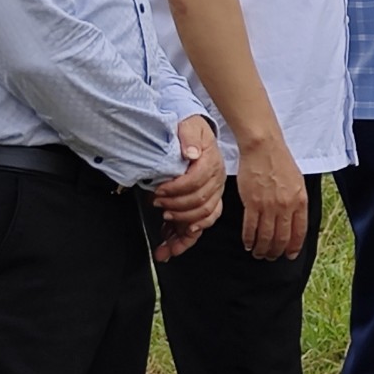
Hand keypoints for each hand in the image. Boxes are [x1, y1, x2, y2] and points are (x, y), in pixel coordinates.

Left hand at [152, 116, 226, 260]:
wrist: (194, 134)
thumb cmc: (191, 131)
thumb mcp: (189, 126)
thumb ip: (189, 137)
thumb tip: (190, 153)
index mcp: (211, 163)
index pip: (197, 180)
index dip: (177, 189)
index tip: (159, 191)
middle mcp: (215, 182)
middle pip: (202, 202)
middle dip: (177, 207)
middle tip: (157, 204)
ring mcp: (212, 194)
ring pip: (203, 218)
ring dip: (183, 227)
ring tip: (164, 231)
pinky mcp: (205, 204)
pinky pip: (201, 225)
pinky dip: (188, 237)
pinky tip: (173, 246)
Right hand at [235, 135, 309, 261]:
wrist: (263, 149)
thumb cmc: (280, 163)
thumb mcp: (298, 182)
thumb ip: (297, 202)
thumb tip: (294, 220)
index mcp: (300, 201)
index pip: (299, 232)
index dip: (294, 247)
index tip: (289, 255)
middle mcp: (286, 206)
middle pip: (282, 237)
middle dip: (276, 252)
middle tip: (271, 257)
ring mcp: (269, 206)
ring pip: (266, 236)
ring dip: (262, 249)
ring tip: (259, 254)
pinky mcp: (252, 203)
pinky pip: (250, 228)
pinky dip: (249, 239)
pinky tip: (248, 244)